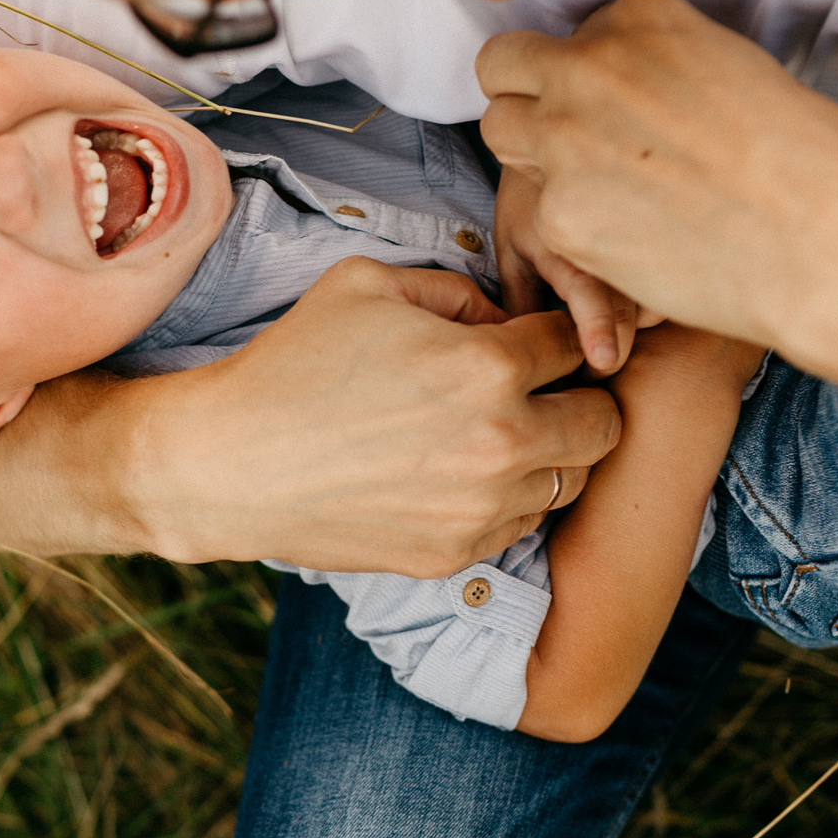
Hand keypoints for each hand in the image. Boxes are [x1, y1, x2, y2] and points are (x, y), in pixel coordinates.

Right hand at [128, 256, 619, 574]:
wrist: (231, 466)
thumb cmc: (294, 364)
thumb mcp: (369, 283)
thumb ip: (458, 290)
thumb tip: (506, 319)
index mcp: (488, 367)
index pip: (578, 344)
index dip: (558, 335)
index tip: (534, 341)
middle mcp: (501, 444)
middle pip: (605, 423)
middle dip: (579, 399)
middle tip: (536, 392)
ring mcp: (482, 509)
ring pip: (572, 480)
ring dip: (547, 454)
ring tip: (490, 435)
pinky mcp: (456, 554)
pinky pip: (522, 524)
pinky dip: (508, 499)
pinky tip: (457, 475)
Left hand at [478, 0, 837, 348]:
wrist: (816, 238)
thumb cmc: (805, 162)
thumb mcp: (735, 70)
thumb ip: (667, 71)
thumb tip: (647, 94)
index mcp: (638, 19)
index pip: (570, 37)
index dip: (585, 79)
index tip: (613, 112)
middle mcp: (588, 67)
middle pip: (505, 68)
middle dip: (527, 100)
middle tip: (568, 142)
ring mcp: (563, 138)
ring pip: (500, 132)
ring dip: (531, 156)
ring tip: (593, 191)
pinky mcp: (557, 212)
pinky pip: (539, 214)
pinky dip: (574, 231)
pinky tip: (628, 242)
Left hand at [496, 167, 662, 372]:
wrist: (564, 138)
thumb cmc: (529, 199)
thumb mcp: (511, 248)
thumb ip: (520, 301)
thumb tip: (527, 355)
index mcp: (563, 236)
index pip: (589, 289)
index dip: (599, 327)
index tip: (604, 362)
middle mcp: (612, 236)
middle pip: (634, 310)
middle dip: (617, 347)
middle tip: (591, 366)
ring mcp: (644, 234)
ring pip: (659, 301)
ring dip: (638, 324)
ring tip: (607, 324)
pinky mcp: (665, 237)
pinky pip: (672, 286)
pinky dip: (656, 301)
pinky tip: (633, 299)